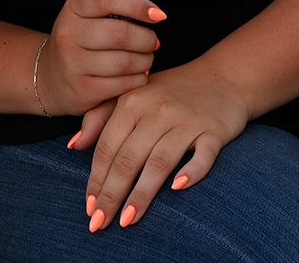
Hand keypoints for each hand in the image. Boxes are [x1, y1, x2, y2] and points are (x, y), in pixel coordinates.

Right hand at [35, 0, 161, 116]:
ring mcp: (73, 63)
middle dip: (146, 38)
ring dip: (145, 60)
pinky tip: (137, 74)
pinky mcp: (82, 89)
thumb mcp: (88, 14)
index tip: (158, 14)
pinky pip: (123, 84)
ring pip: (125, 61)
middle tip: (152, 41)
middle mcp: (69, 34)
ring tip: (146, 58)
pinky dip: (138, 79)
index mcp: (73, 8)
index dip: (137, 4)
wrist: (51, 77)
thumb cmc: (79, 40)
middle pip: (120, 33)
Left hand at [78, 63, 251, 230]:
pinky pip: (203, 155)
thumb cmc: (171, 91)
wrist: (224, 77)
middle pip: (129, 158)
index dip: (96, 179)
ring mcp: (187, 121)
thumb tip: (74, 145)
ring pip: (160, 161)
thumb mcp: (132, 95)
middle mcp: (158, 110)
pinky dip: (192, 171)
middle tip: (100, 222)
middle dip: (112, 194)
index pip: (108, 147)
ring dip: (142, 193)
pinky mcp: (214, 130)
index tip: (89, 207)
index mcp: (133, 102)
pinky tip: (177, 189)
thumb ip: (100, 117)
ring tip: (128, 219)